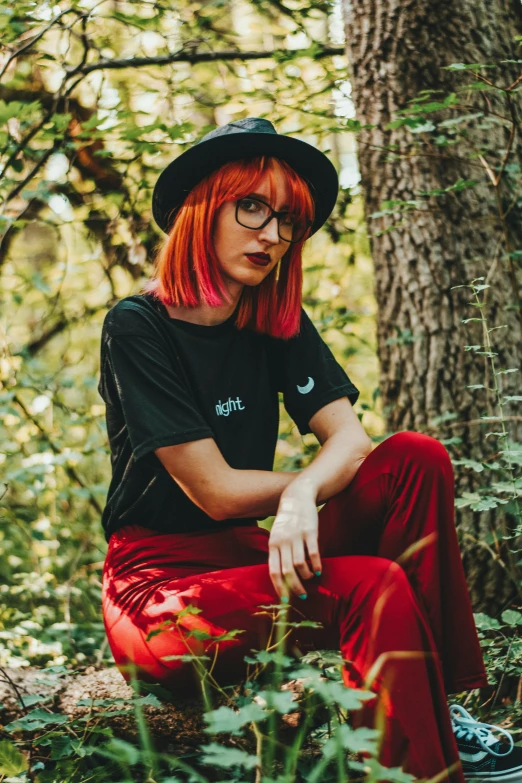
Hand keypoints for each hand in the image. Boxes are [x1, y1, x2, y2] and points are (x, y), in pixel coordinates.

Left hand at [268, 479, 321, 600]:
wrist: (297, 497)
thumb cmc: (287, 521)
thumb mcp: (277, 536)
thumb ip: (278, 553)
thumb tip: (282, 577)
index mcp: (273, 544)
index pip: (273, 571)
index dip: (279, 587)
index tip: (285, 600)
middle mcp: (282, 541)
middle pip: (287, 571)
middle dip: (295, 587)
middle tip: (302, 596)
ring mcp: (296, 536)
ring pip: (300, 564)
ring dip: (306, 576)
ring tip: (310, 578)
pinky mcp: (310, 531)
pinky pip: (313, 553)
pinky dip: (316, 565)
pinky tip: (319, 569)